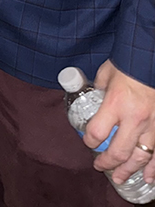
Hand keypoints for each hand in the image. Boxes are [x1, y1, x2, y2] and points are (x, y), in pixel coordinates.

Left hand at [84, 60, 154, 184]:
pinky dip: (154, 168)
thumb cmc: (127, 64)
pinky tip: (149, 177)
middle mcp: (134, 118)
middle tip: (100, 166)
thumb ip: (99, 90)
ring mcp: (152, 124)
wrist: (149, 58)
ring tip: (120, 178)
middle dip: (107, 163)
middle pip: (118, 151)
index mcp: (115, 103)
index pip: (97, 132)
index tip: (87, 142)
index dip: (89, 141)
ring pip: (140, 157)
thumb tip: (94, 99)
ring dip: (129, 170)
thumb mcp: (106, 74)